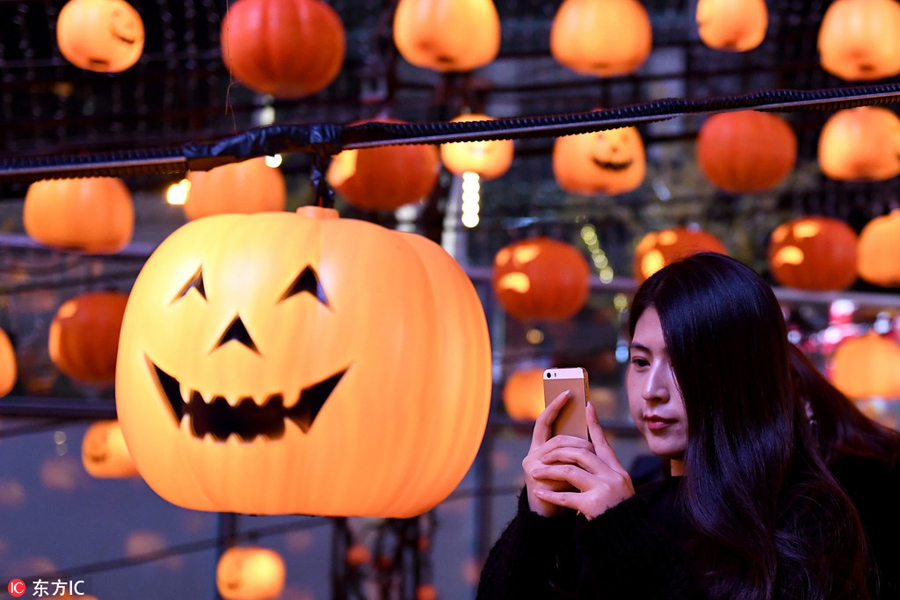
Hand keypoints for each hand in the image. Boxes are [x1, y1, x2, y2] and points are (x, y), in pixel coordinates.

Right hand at [523, 391, 596, 516]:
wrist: (549, 517)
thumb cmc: (562, 489)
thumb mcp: (567, 465)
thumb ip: (572, 449)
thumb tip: (590, 426)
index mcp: (539, 448)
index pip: (544, 421)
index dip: (555, 406)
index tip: (568, 392)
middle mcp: (532, 455)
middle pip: (557, 438)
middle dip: (577, 439)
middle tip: (592, 443)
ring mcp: (532, 466)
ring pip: (559, 451)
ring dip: (578, 452)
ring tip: (592, 455)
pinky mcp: (536, 478)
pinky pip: (558, 468)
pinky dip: (573, 467)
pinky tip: (585, 469)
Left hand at [530, 402, 634, 519]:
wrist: (628, 539)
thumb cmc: (619, 515)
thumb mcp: (619, 489)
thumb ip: (605, 472)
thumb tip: (585, 452)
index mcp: (618, 471)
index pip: (603, 442)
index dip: (594, 424)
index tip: (587, 406)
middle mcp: (612, 477)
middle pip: (580, 453)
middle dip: (558, 453)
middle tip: (542, 455)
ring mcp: (604, 490)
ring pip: (570, 471)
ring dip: (549, 471)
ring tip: (535, 473)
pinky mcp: (594, 505)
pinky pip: (566, 496)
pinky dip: (550, 494)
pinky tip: (539, 492)